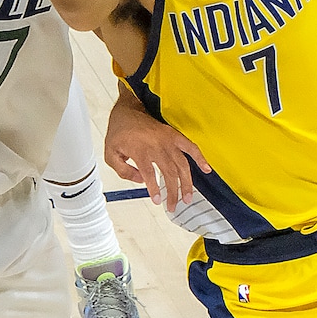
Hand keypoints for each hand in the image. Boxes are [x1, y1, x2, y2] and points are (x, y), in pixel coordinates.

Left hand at [105, 92, 210, 212]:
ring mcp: (167, 140)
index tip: (157, 201)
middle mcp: (156, 145)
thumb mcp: (110, 154)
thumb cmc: (119, 132)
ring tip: (188, 198)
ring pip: (182, 164)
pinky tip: (206, 169)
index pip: (149, 174)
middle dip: (173, 192)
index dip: (154, 189)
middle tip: (174, 206)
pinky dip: (200, 158)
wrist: (128, 110)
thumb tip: (141, 180)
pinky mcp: (174, 135)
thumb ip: (123, 171)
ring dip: (187, 182)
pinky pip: (190, 147)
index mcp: (139, 149)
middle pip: (169, 172)